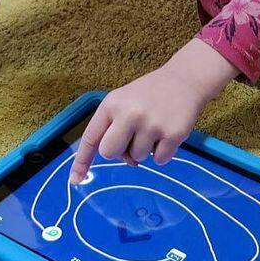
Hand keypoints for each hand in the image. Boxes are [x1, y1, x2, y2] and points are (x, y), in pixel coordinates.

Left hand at [69, 39, 237, 184]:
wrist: (184, 80)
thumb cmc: (149, 95)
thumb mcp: (124, 102)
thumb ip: (115, 129)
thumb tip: (125, 161)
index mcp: (112, 105)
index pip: (91, 137)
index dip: (82, 160)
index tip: (75, 180)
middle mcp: (129, 114)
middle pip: (110, 153)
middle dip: (120, 152)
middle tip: (133, 137)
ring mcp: (152, 125)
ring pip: (137, 159)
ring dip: (144, 149)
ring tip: (154, 128)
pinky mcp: (173, 134)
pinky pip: (160, 160)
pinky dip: (163, 152)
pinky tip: (167, 133)